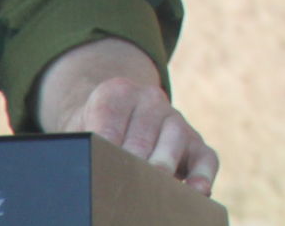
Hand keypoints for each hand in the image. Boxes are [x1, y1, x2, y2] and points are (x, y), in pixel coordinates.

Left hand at [35, 37, 217, 193]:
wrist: (116, 115)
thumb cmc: (92, 133)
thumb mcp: (78, 131)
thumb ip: (81, 148)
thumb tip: (78, 177)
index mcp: (116, 93)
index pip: (109, 127)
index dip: (104, 153)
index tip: (98, 173)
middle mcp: (150, 100)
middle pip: (143, 136)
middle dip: (133, 165)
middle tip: (121, 187)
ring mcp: (177, 119)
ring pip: (176, 139)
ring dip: (163, 167)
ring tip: (152, 192)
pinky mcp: (197, 142)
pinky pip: (206, 157)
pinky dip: (203, 175)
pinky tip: (197, 192)